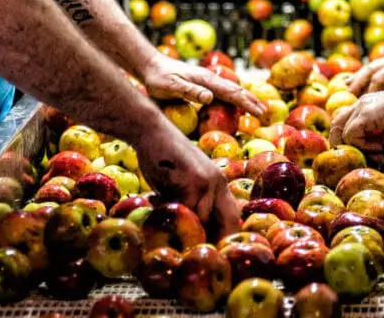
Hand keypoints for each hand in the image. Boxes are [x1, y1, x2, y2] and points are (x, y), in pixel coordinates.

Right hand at [136, 117, 241, 237]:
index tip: (209, 249)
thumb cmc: (163, 158)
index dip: (223, 237)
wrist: (151, 130)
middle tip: (194, 252)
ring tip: (168, 228)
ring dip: (187, 231)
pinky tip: (155, 204)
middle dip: (214, 240)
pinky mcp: (193, 182)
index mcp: (220, 183)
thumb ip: (190, 203)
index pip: (232, 217)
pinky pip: (186, 212)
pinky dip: (171, 217)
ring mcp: (208, 182)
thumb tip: (189, 234)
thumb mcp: (183, 182)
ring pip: (204, 221)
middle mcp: (219, 183)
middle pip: (228, 222)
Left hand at [140, 54, 265, 117]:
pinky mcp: (200, 83)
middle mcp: (209, 79)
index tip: (259, 113)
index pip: (232, 93)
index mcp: (206, 79)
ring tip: (256, 108)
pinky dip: (232, 98)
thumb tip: (212, 97)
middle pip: (235, 90)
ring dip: (244, 99)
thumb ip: (190, 91)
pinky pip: (221, 92)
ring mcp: (206, 80)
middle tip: (265, 113)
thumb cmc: (158, 78)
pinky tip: (233, 104)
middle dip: (251, 100)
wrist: (149, 64)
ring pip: (230, 90)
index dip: (247, 103)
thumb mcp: (171, 86)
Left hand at [329, 82, 383, 159]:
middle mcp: (360, 106)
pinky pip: (350, 135)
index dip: (354, 145)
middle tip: (366, 158)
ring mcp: (361, 107)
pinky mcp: (365, 113)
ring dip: (356, 149)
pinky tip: (380, 148)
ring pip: (339, 132)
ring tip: (378, 152)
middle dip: (346, 147)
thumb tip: (379, 168)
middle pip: (336, 127)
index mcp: (366, 109)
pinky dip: (362, 147)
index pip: (345, 127)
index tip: (376, 156)